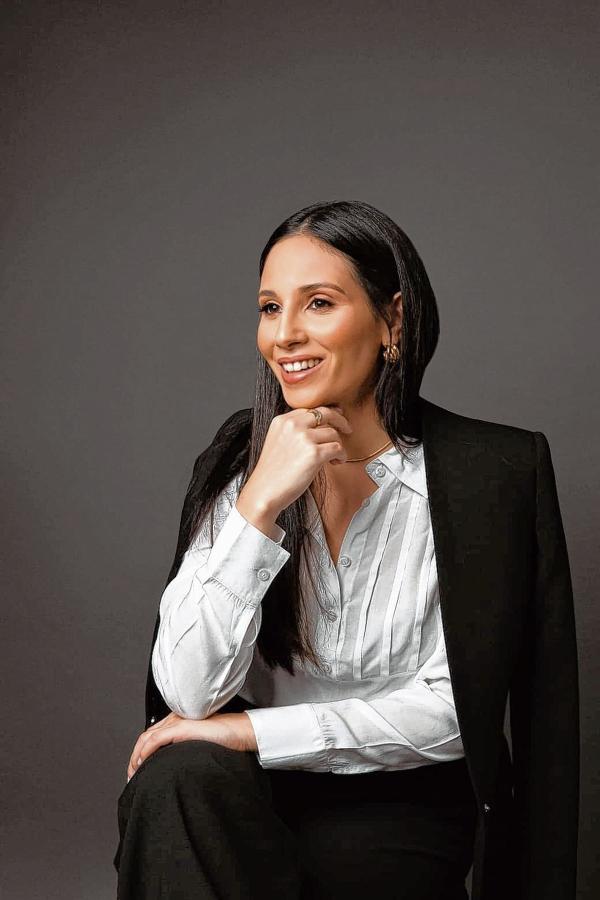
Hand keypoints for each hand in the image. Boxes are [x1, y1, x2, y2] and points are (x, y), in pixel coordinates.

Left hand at [126, 710, 257, 780]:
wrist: (240, 732)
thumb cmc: (226, 740)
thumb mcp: (201, 746)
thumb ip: (188, 750)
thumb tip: (178, 768)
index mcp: (180, 722)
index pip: (153, 736)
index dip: (141, 753)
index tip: (139, 771)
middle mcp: (175, 719)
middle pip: (146, 737)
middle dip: (135, 757)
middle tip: (132, 776)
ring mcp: (178, 722)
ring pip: (147, 738)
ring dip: (136, 756)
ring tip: (134, 773)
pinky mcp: (181, 728)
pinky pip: (155, 740)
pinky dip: (145, 752)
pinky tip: (142, 763)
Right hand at [236, 404, 352, 520]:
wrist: (264, 492)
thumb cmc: (271, 473)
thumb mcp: (276, 442)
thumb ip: (293, 431)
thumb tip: (318, 427)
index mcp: (282, 420)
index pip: (310, 409)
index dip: (326, 414)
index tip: (334, 419)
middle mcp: (293, 425)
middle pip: (325, 413)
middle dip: (340, 420)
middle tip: (347, 428)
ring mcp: (304, 438)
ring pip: (334, 433)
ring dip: (339, 445)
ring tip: (334, 457)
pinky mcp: (314, 454)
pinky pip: (338, 448)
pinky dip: (341, 456)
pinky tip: (335, 462)